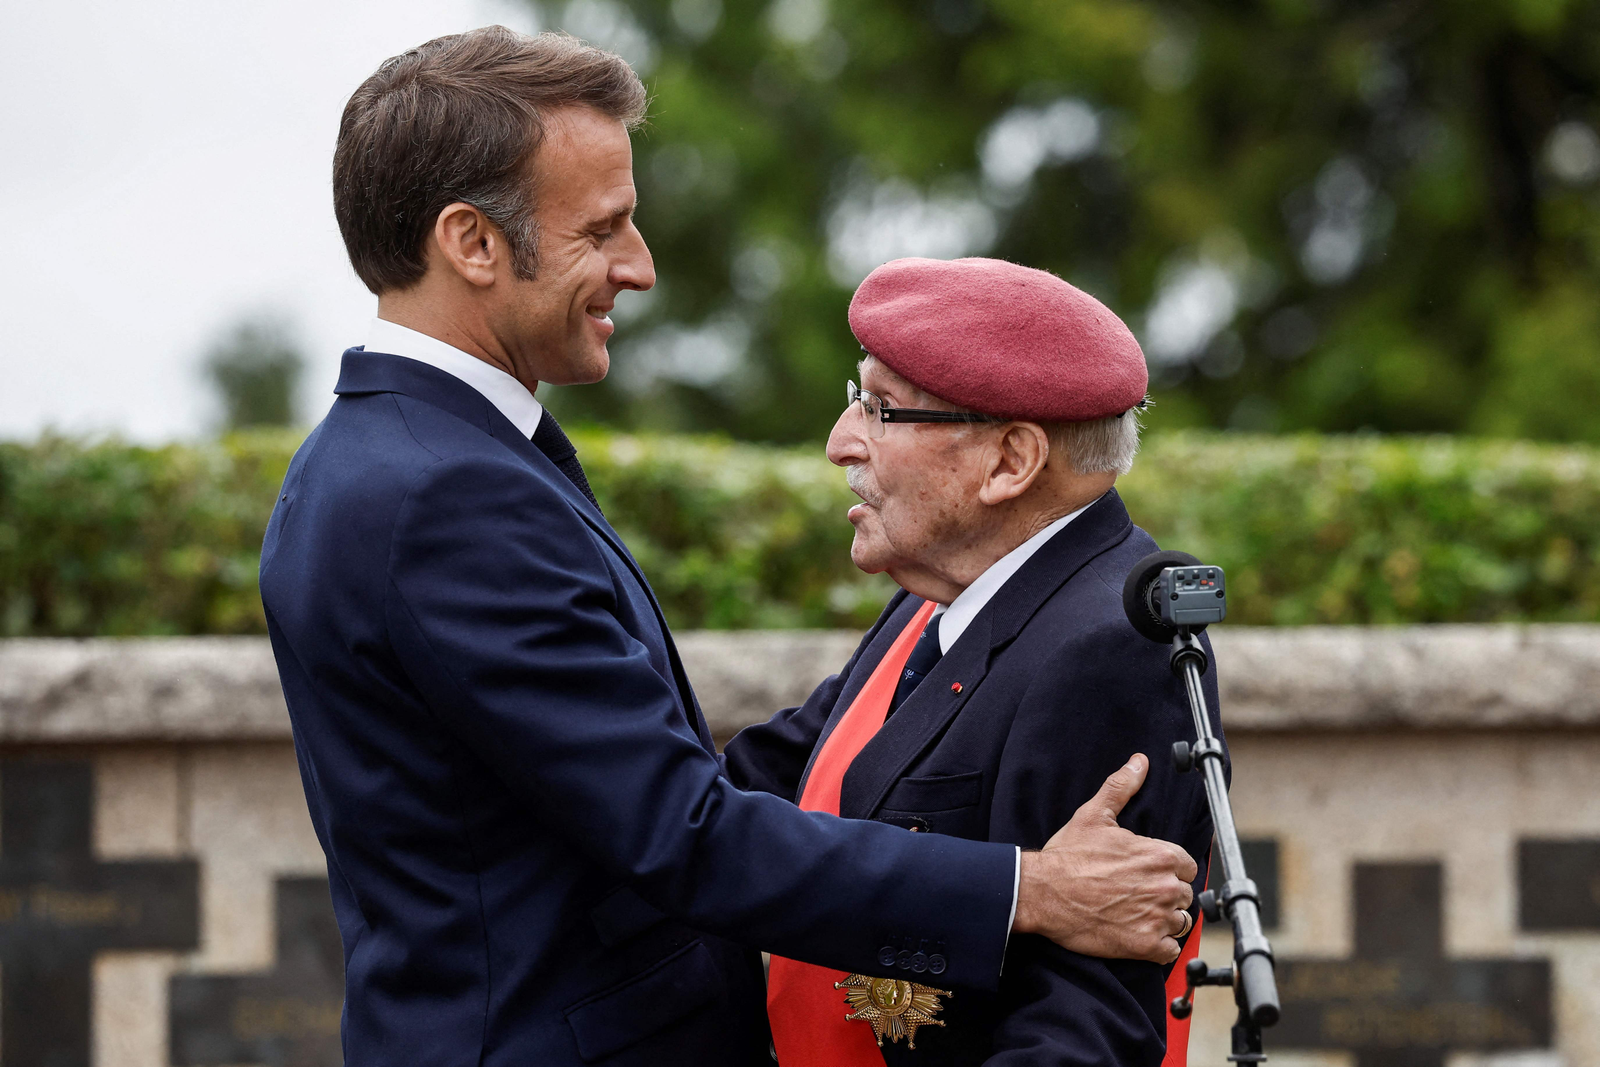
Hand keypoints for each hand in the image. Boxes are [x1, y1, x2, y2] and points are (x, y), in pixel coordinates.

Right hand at [1012, 754, 1197, 963]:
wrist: (1042, 893)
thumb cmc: (1067, 856)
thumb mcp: (1093, 815)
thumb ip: (1122, 787)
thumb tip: (1139, 762)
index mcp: (1160, 855)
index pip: (1186, 866)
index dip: (1168, 870)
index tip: (1149, 874)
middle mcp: (1165, 887)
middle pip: (1184, 895)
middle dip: (1166, 895)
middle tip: (1138, 895)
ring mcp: (1157, 918)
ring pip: (1180, 922)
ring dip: (1164, 921)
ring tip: (1137, 915)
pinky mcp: (1145, 946)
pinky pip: (1170, 951)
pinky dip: (1157, 946)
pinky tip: (1137, 934)